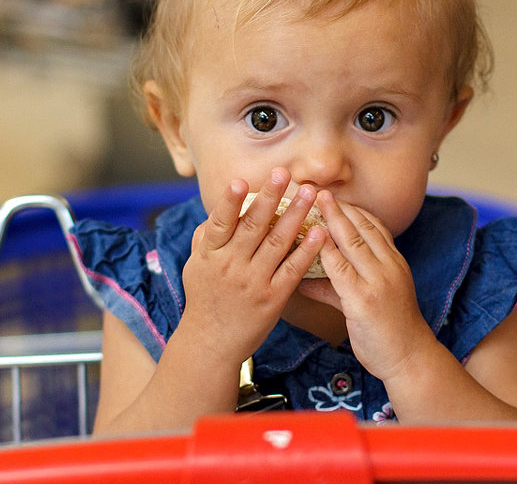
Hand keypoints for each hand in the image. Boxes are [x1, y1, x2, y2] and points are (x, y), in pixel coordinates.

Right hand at [178, 168, 325, 366]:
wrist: (211, 344)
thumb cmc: (204, 300)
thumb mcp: (195, 267)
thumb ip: (205, 238)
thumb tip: (218, 210)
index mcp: (210, 255)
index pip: (220, 223)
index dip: (230, 201)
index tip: (242, 180)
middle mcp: (231, 266)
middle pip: (253, 226)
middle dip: (270, 197)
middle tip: (285, 173)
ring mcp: (253, 282)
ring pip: (276, 243)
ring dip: (295, 215)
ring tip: (310, 194)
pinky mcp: (273, 298)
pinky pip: (293, 269)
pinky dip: (307, 250)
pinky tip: (320, 232)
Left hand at [298, 191, 433, 381]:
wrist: (410, 358)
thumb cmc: (390, 331)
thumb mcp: (371, 300)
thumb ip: (339, 287)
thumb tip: (308, 281)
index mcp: (395, 263)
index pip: (375, 227)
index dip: (354, 210)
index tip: (335, 196)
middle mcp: (389, 267)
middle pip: (362, 228)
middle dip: (340, 208)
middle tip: (319, 190)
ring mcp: (378, 282)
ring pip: (352, 243)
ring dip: (330, 221)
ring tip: (312, 206)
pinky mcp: (364, 300)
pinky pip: (339, 270)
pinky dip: (323, 253)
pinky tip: (309, 243)